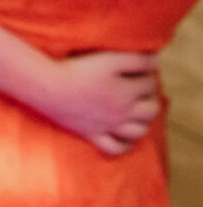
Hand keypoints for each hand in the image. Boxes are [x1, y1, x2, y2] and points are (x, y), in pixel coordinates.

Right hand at [41, 50, 160, 154]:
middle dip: (151, 98)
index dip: (149, 74)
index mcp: (127, 93)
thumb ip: (137, 60)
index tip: (141, 67)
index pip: (150, 84)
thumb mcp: (109, 59)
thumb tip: (157, 61)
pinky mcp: (91, 134)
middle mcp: (123, 112)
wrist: (48, 89)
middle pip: (151, 110)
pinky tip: (127, 138)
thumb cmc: (77, 70)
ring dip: (144, 122)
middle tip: (141, 89)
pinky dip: (126, 145)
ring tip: (138, 111)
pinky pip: (115, 147)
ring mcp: (108, 126)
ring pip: (138, 131)